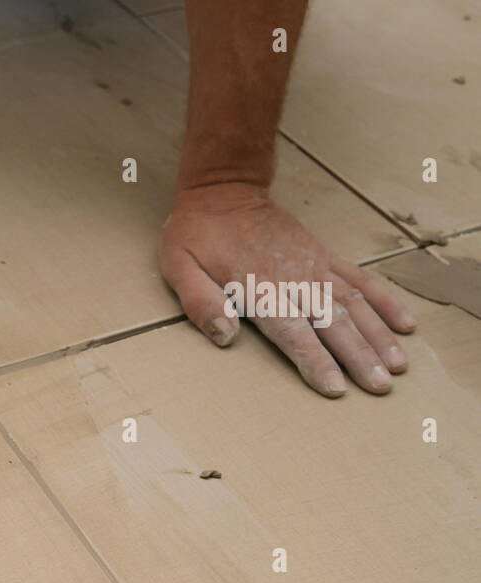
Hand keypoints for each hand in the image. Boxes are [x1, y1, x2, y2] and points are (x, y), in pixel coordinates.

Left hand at [159, 183, 416, 396]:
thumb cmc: (197, 234)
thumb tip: (225, 336)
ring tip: (399, 365)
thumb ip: (201, 303)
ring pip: (354, 303)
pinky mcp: (324, 256)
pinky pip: (360, 279)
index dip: (315, 360)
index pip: (292, 331)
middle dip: (358, 357)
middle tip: (381, 388)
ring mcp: (314, 265)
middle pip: (332, 322)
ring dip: (378, 335)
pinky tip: (405, 323)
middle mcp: (294, 278)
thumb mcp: (180, 267)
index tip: (336, 388)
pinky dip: (384, 301)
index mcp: (258, 288)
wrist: (223, 190)